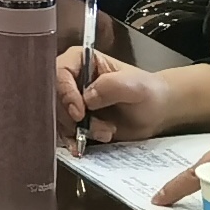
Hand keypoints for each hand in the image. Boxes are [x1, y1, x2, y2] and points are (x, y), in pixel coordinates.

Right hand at [54, 44, 209, 146]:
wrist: (157, 111)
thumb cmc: (148, 91)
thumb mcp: (134, 85)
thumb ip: (111, 86)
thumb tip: (87, 97)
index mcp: (81, 61)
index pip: (59, 73)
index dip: (64, 93)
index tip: (79, 112)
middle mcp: (71, 79)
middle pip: (52, 98)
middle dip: (71, 117)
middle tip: (92, 127)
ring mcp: (71, 101)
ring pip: (57, 117)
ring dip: (76, 131)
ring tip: (105, 133)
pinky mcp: (75, 121)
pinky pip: (63, 132)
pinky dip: (71, 141)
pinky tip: (81, 148)